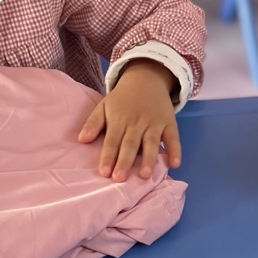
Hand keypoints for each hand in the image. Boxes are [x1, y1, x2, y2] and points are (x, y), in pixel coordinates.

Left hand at [77, 60, 181, 181]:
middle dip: (125, 161)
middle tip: (120, 178)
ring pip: (152, 143)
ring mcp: (155, 123)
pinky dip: (175, 150)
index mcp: (119, 119)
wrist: (147, 78)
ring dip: (149, 159)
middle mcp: (137, 122)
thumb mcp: (104, 105)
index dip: (108, 156)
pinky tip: (174, 164)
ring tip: (144, 175)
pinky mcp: (169, 123)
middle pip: (130, 144)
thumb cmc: (122, 99)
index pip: (112, 140)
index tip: (104, 172)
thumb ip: (93, 123)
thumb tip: (81, 140)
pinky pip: (173, 138)